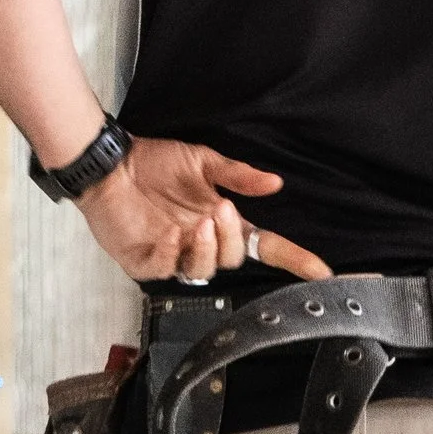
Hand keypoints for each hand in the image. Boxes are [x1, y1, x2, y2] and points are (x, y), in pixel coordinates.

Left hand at [76, 138, 327, 288]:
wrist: (111, 163)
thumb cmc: (154, 162)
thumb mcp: (201, 162)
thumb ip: (237, 175)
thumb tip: (275, 183)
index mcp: (220, 223)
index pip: (264, 247)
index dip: (292, 260)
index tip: (321, 271)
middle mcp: (200, 243)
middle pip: (233, 260)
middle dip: (231, 239)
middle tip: (219, 210)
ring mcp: (172, 255)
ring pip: (202, 272)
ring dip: (205, 248)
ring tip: (197, 222)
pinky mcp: (143, 262)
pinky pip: (164, 270)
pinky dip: (169, 252)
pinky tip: (166, 232)